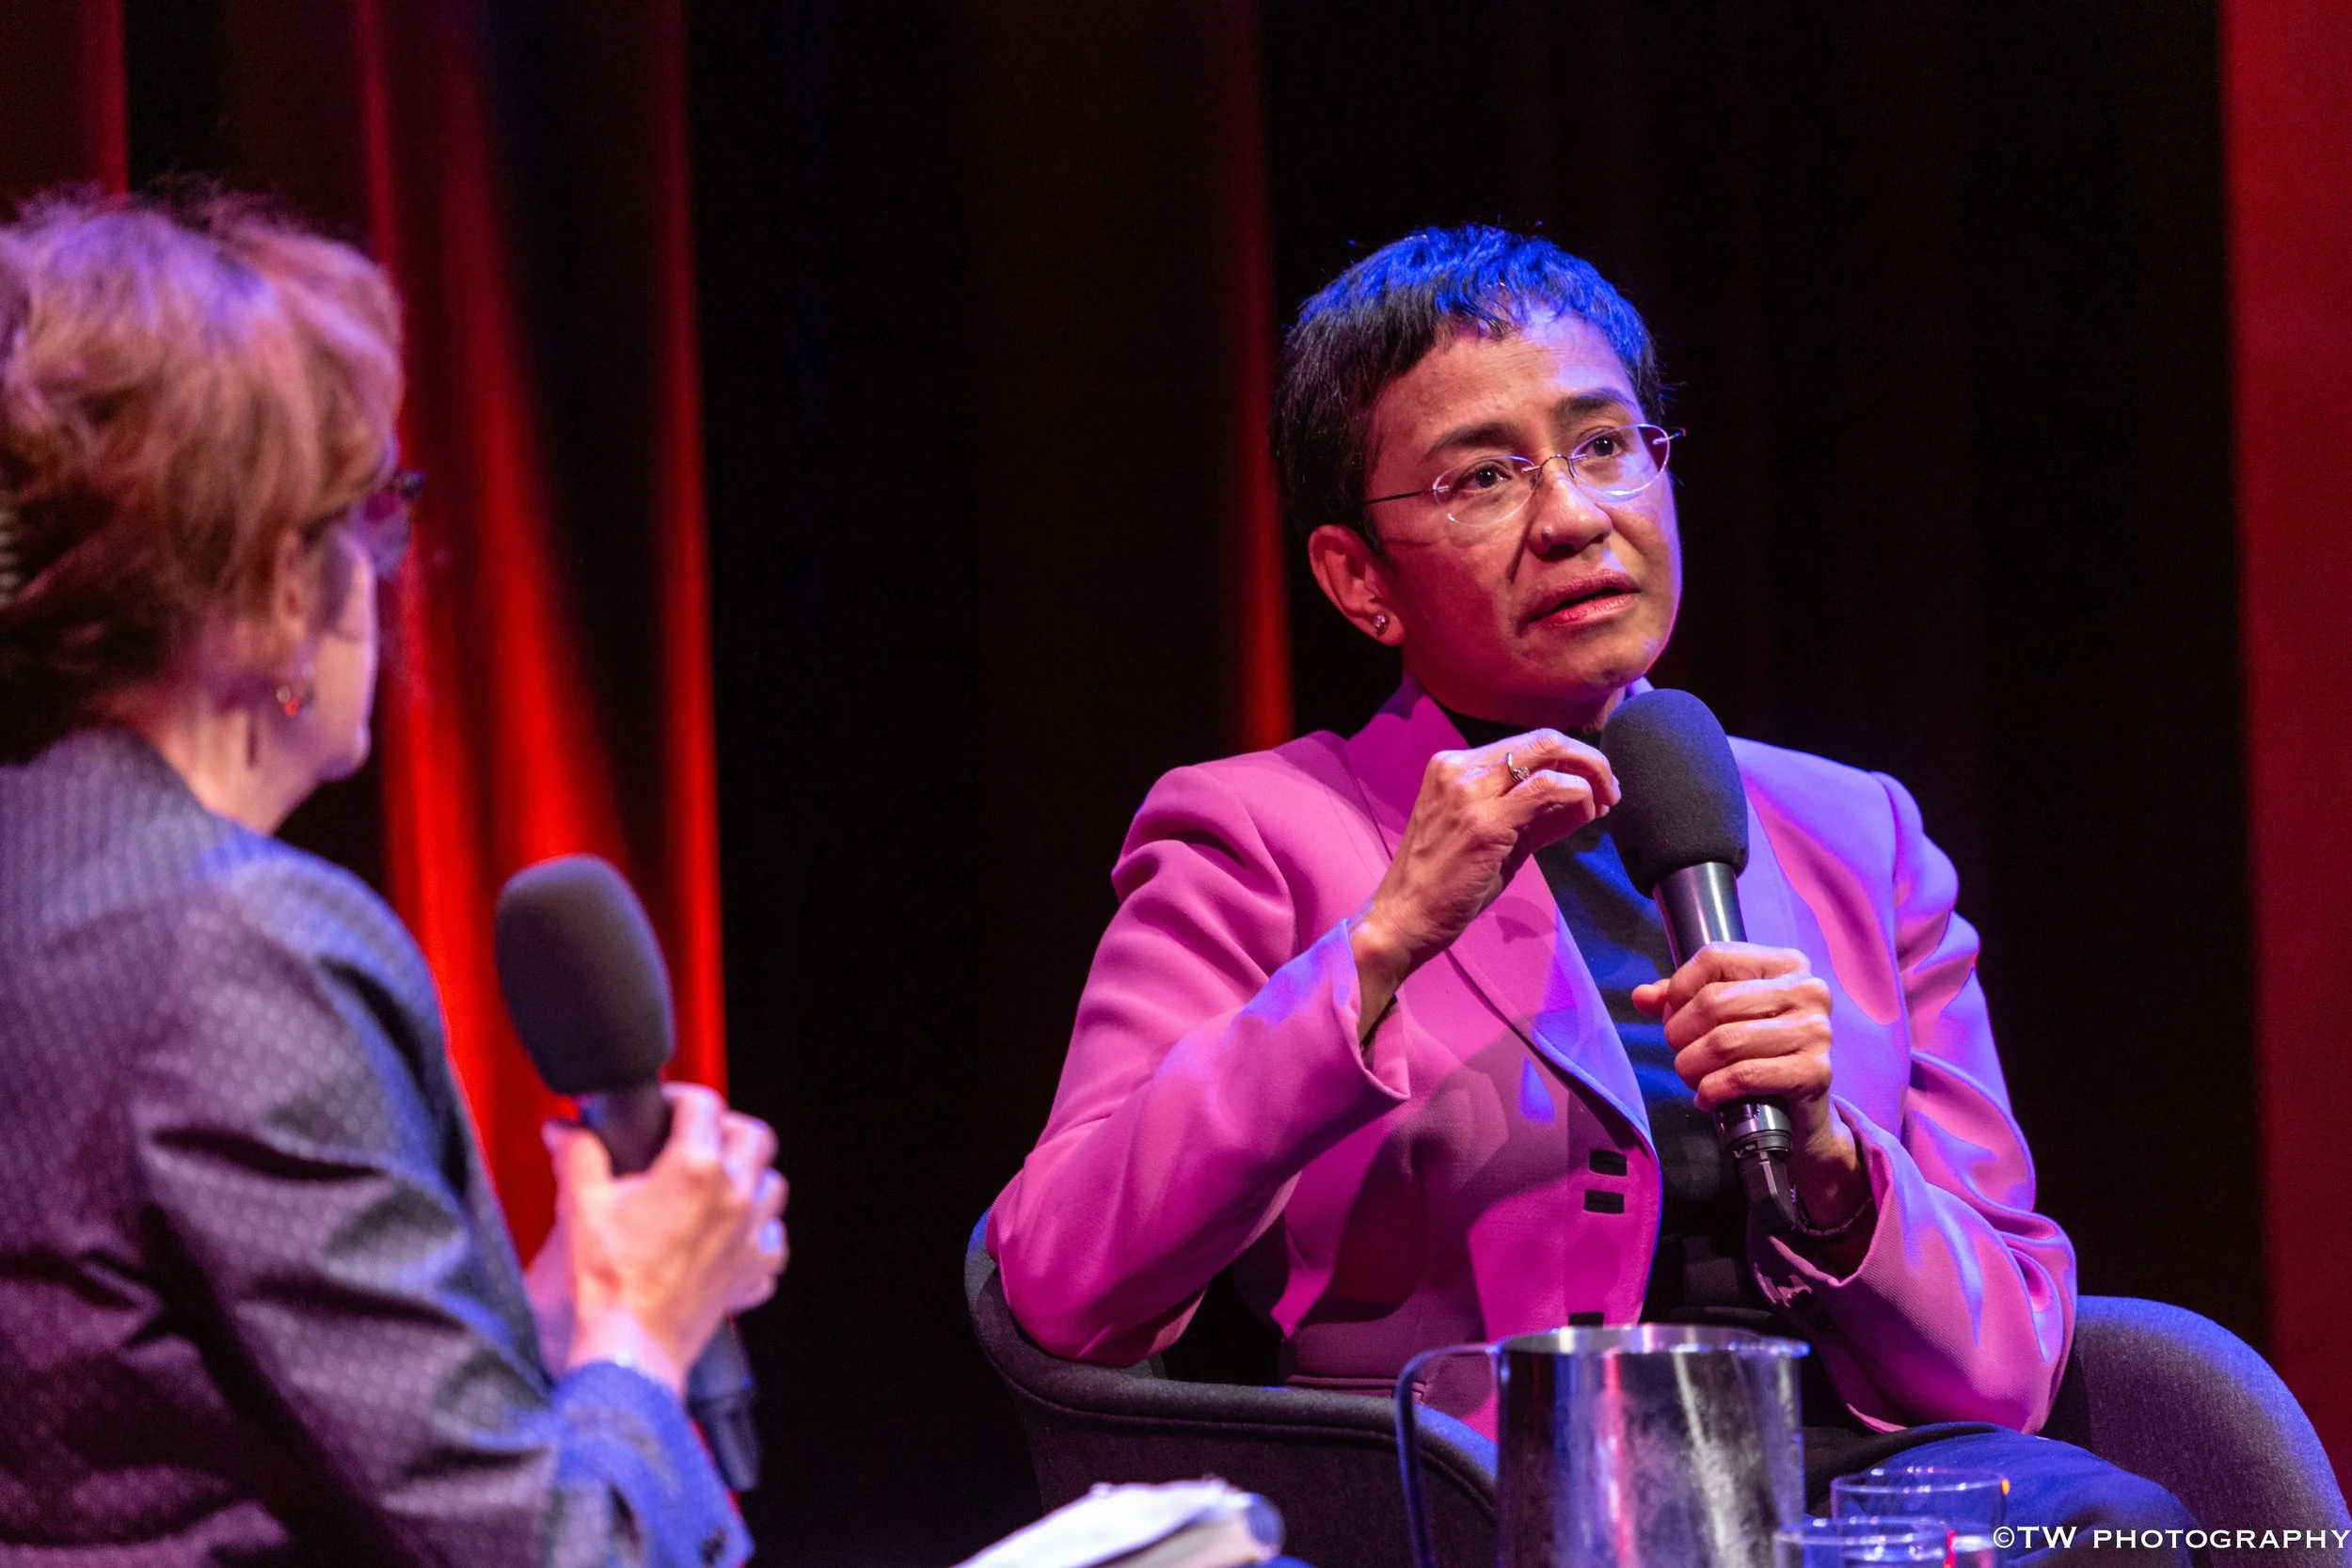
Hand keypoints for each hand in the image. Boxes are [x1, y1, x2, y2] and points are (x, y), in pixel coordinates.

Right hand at [543, 1083, 789, 1394]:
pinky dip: (760, 1236)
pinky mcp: (752, 1272)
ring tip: (717, 1186)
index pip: (704, 1105)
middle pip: (754, 1135)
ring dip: (750, 1178)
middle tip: (696, 1140)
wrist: (628, 1345)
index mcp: (695, 1168)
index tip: (664, 1110)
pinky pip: (774, 1244)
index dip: (681, 1099)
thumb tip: (564, 1130)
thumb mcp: (582, 1205)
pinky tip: (732, 1240)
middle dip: (727, 1130)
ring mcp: (750, 1234)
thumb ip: (577, 1155)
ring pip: (772, 1186)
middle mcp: (734, 1194)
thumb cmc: (607, 1279)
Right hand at [1352, 731, 1616, 1034]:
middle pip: (1542, 738)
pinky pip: (1548, 788)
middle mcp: (1458, 768)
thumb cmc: (1444, 884)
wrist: (1404, 918)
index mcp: (1453, 765)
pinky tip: (1587, 814)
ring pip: (1549, 753)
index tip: (1594, 787)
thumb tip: (1585, 799)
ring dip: (1590, 774)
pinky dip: (1578, 795)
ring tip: (1606, 802)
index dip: (1570, 758)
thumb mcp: (1490, 836)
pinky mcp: (1485, 821)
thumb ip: (1533, 814)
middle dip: (1588, 758)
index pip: (1526, 743)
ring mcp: (1469, 791)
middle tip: (1610, 789)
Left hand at [1632, 943, 1871, 1248]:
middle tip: (1679, 1053)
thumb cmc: (1757, 1055)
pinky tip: (1706, 1097)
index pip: (1715, 957)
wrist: (1799, 1114)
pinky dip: (1712, 1089)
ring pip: (1724, 1041)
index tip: (1671, 1015)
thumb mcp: (1721, 1018)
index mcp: (1786, 965)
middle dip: (1680, 1033)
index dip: (1679, 989)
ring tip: (1689, 1077)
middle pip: (1714, 1001)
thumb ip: (1680, 1001)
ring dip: (1691, 1065)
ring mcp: (1816, 1031)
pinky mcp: (1815, 1071)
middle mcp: (1808, 991)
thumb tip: (1642, 996)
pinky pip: (1743, 1076)